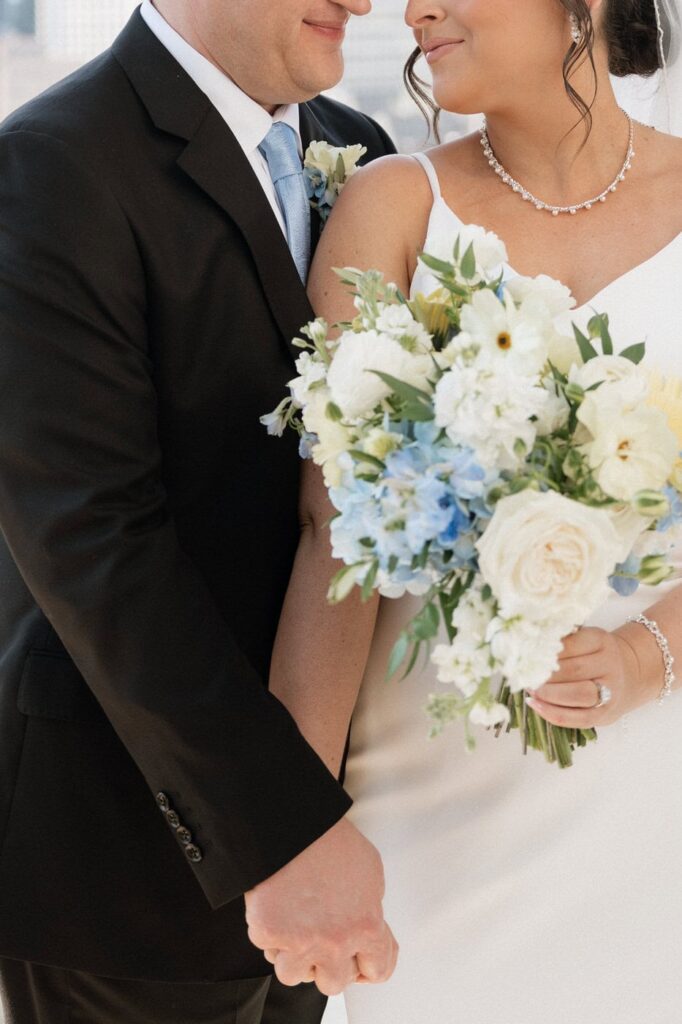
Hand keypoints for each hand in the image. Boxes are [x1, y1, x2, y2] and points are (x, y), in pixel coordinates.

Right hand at [244, 817, 398, 996]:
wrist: (291, 819)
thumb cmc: (331, 839)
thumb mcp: (371, 871)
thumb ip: (372, 908)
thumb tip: (370, 931)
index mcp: (368, 926)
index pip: (378, 970)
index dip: (366, 963)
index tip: (358, 958)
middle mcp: (335, 942)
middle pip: (333, 983)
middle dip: (328, 963)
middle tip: (322, 937)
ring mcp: (299, 942)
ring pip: (295, 975)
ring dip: (295, 954)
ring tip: (296, 923)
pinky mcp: (267, 932)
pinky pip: (268, 949)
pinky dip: (271, 934)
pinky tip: (278, 907)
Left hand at [526, 626, 657, 728]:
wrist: (629, 674)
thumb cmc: (595, 655)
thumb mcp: (584, 639)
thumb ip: (562, 641)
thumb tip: (525, 646)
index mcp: (601, 640)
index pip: (571, 644)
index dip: (546, 651)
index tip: (525, 654)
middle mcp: (609, 665)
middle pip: (574, 670)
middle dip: (545, 674)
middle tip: (524, 674)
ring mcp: (610, 691)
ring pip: (578, 694)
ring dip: (548, 694)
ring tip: (530, 689)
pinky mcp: (605, 714)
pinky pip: (578, 718)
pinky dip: (553, 713)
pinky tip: (536, 705)